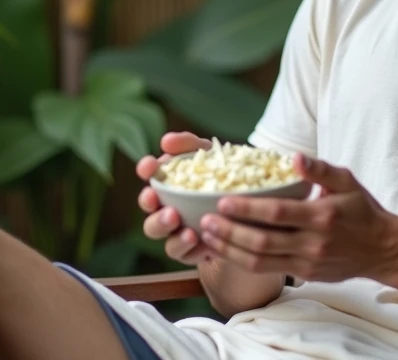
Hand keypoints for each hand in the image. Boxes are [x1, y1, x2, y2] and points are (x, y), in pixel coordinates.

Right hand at [137, 132, 212, 264]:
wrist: (251, 204)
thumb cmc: (222, 174)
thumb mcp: (209, 154)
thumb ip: (188, 145)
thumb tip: (166, 141)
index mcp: (169, 185)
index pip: (149, 175)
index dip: (146, 170)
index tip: (149, 166)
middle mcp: (168, 211)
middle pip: (150, 217)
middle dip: (157, 217)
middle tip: (169, 210)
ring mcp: (180, 234)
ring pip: (168, 243)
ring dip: (176, 239)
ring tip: (189, 233)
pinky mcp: (196, 251)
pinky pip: (190, 257)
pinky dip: (197, 252)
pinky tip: (207, 245)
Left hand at [199, 155, 397, 283]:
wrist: (382, 249)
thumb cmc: (362, 210)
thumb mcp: (347, 181)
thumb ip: (320, 169)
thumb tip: (295, 157)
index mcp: (321, 216)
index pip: (277, 214)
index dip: (247, 209)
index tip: (222, 201)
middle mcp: (312, 243)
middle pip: (262, 242)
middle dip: (230, 233)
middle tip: (204, 221)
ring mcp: (307, 262)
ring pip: (260, 262)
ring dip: (230, 251)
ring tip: (207, 237)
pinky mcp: (304, 275)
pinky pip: (267, 271)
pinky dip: (242, 263)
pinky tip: (225, 251)